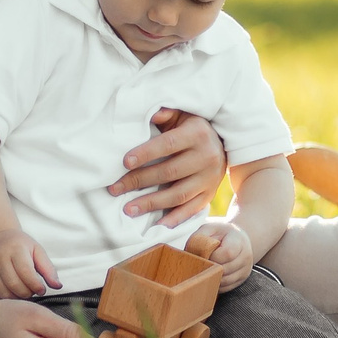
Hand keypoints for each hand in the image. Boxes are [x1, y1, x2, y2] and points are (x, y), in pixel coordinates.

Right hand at [0, 229, 59, 299]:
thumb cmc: (20, 246)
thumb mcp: (37, 251)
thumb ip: (48, 269)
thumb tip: (57, 286)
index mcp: (15, 249)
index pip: (25, 272)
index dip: (36, 285)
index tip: (42, 290)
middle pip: (14, 285)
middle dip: (28, 293)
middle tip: (33, 292)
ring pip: (4, 292)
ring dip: (17, 298)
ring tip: (25, 292)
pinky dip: (7, 299)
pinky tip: (14, 294)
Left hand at [110, 108, 227, 224]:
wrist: (222, 144)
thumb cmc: (191, 128)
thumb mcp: (182, 115)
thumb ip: (164, 114)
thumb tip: (145, 113)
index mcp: (197, 133)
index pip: (168, 145)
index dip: (146, 153)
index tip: (124, 162)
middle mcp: (207, 156)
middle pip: (169, 172)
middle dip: (139, 181)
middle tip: (115, 189)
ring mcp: (209, 178)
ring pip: (178, 194)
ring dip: (151, 203)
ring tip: (128, 209)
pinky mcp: (209, 194)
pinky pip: (192, 209)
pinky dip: (175, 218)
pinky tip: (157, 224)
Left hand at [188, 219, 257, 290]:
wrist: (238, 239)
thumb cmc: (220, 234)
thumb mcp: (209, 229)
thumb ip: (200, 239)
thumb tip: (193, 255)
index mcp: (239, 240)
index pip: (227, 253)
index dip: (213, 257)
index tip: (205, 254)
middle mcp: (246, 256)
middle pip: (226, 269)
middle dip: (210, 268)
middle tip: (202, 263)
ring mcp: (245, 270)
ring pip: (226, 281)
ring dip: (212, 277)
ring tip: (205, 269)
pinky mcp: (241, 280)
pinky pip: (226, 288)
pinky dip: (216, 284)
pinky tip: (211, 275)